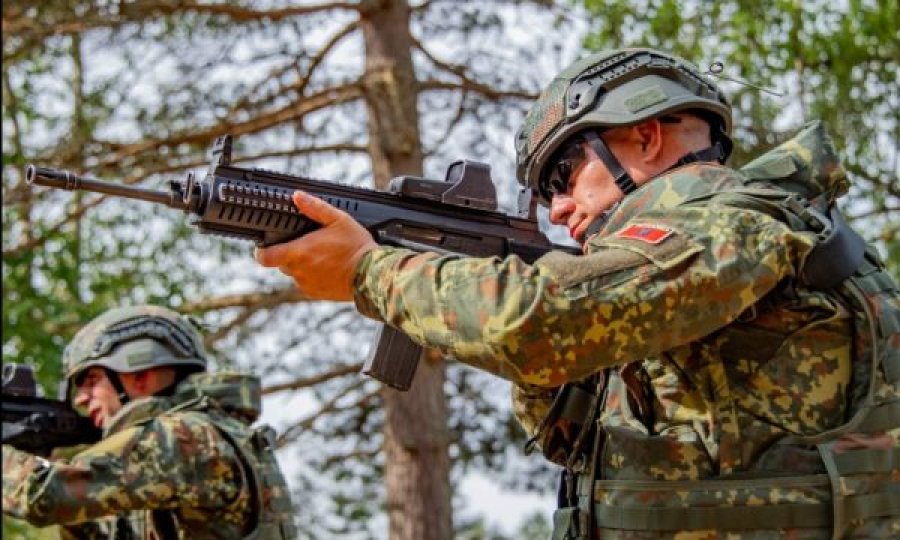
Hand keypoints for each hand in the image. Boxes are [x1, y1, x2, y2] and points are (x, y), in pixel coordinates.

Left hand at [254, 191, 377, 300]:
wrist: (371, 274)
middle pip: (282, 263)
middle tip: (309, 245)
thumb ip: (314, 207)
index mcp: (299, 252)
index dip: (261, 251)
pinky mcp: (316, 294)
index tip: (265, 247)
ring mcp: (306, 285)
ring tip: (323, 257)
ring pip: (296, 273)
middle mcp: (299, 271)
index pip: (264, 257)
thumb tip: (297, 196)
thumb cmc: (356, 247)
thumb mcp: (338, 220)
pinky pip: (307, 284)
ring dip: (303, 266)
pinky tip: (329, 268)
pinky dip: (313, 277)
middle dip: (290, 254)